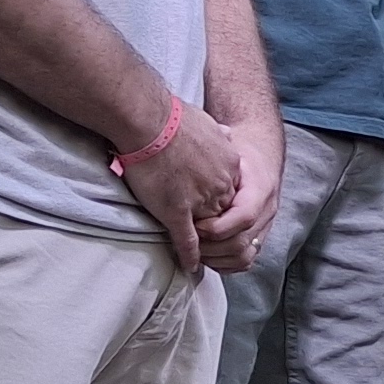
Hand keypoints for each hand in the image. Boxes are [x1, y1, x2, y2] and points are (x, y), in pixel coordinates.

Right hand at [118, 98, 241, 273]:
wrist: (151, 121)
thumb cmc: (174, 117)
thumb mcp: (210, 122)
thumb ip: (220, 134)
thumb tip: (228, 132)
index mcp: (230, 166)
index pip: (232, 194)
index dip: (221, 204)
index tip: (214, 210)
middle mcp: (220, 186)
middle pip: (223, 214)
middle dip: (217, 227)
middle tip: (211, 238)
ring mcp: (200, 202)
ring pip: (208, 231)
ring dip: (205, 245)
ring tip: (202, 256)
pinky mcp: (177, 212)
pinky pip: (187, 241)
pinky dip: (189, 256)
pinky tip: (190, 266)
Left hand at [195, 112, 282, 274]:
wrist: (261, 158)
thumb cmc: (239, 155)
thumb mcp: (228, 152)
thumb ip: (213, 163)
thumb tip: (186, 166)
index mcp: (261, 189)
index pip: (244, 216)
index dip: (217, 227)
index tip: (194, 226)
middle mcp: (267, 211)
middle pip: (242, 242)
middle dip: (211, 246)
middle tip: (189, 241)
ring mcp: (265, 227)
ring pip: (245, 256)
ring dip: (216, 258)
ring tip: (196, 250)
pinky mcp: (259, 237)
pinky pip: (246, 261)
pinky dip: (225, 264)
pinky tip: (208, 256)